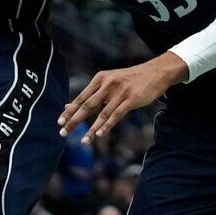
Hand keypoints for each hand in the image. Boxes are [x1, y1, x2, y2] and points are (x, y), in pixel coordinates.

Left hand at [58, 52, 188, 144]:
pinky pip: (117, 115)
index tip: (59, 121)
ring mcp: (120, 92)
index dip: (70, 110)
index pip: (81, 97)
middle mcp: (108, 84)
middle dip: (74, 120)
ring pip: (102, 114)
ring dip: (92, 129)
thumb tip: (69, 106)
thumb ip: (92, 94)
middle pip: (88, 105)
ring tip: (83, 142)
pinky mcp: (132, 99)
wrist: (156, 72)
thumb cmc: (130, 79)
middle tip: (63, 132)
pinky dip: (107, 126)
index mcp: (100, 79)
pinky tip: (100, 134)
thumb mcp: (109, 82)